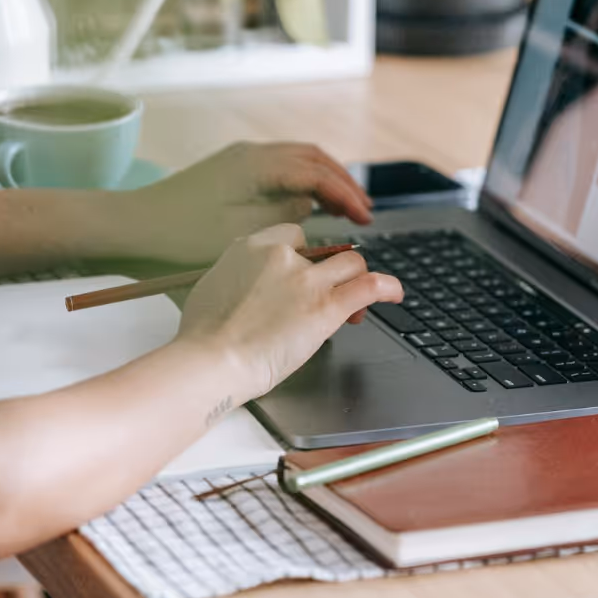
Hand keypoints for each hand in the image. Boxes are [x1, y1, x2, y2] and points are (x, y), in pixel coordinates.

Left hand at [110, 142, 372, 264]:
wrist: (132, 227)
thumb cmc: (178, 236)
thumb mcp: (238, 233)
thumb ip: (281, 216)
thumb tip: (309, 205)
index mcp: (255, 166)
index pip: (315, 174)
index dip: (345, 195)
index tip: (364, 217)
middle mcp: (251, 154)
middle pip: (312, 159)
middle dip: (342, 184)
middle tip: (363, 212)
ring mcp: (241, 158)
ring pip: (298, 159)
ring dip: (325, 179)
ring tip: (345, 207)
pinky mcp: (232, 169)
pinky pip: (282, 166)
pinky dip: (305, 180)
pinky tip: (309, 202)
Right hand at [177, 224, 402, 403]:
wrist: (211, 362)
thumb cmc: (203, 336)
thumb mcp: (212, 285)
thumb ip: (236, 273)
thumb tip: (243, 278)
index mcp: (252, 246)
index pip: (293, 235)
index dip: (302, 256)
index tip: (303, 274)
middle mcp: (283, 256)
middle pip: (324, 250)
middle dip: (329, 272)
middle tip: (325, 296)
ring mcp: (307, 281)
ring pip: (350, 264)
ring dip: (355, 280)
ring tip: (355, 304)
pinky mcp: (326, 307)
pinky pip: (369, 286)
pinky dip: (387, 286)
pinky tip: (395, 293)